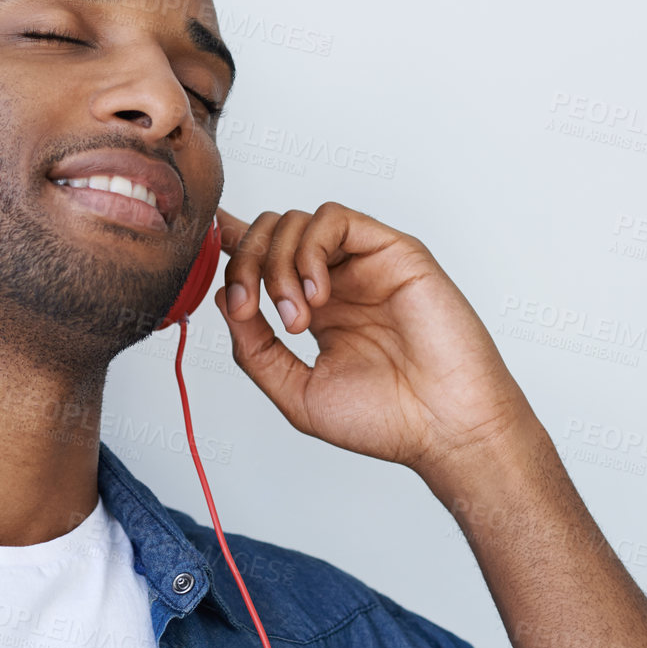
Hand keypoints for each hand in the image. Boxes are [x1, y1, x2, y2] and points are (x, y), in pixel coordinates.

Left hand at [213, 203, 533, 475]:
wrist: (445, 428)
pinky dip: (311, 251)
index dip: (230, 247)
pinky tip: (318, 296)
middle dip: (245, 264)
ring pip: (296, 221)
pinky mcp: (392, 249)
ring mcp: (363, 263)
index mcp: (314, 309)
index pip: (264, 259)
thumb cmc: (386, 420)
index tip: (201, 249)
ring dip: (277, 265)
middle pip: (270, 234)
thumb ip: (254, 349)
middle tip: (251, 311)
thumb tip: (223, 299)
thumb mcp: (296, 391)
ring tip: (296, 319)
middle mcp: (336, 280)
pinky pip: (334, 220)